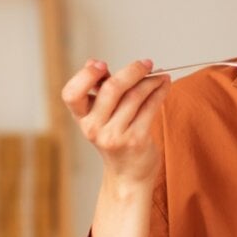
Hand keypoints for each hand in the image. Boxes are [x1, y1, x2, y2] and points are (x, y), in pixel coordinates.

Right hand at [62, 58, 170, 185]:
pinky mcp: (136, 140)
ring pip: (135, 96)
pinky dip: (160, 92)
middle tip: (147, 63)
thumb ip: (99, 90)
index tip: (102, 64)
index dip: (85, 76)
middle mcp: (94, 128)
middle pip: (112, 89)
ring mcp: (115, 136)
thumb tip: (93, 62)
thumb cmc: (115, 139)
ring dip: (151, 81)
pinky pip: (150, 107)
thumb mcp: (100, 116)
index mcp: (82, 119)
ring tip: (160, 76)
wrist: (128, 174)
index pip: (71, 94)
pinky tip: (164, 85)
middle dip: (133, 71)